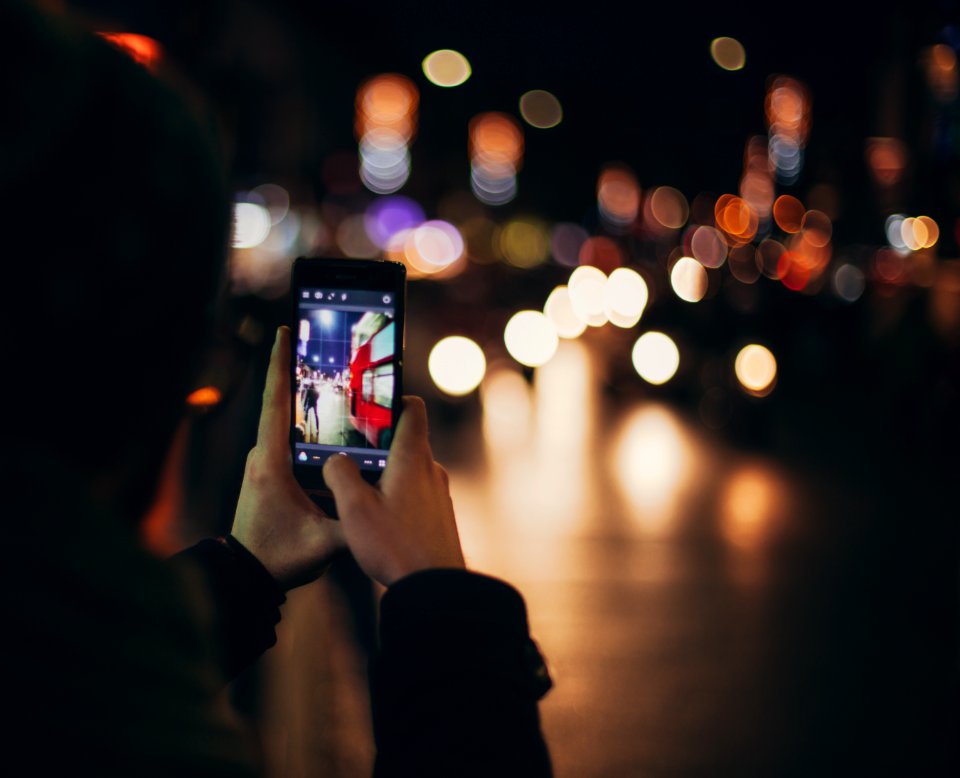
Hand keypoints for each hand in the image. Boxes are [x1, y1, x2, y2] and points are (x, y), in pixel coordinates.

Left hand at [231, 326, 342, 589]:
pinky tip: (325, 416)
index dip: (281, 366)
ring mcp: (262, 464)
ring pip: (284, 421)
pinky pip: (287, 438)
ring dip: (300, 395)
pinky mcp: (268, 473)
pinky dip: (303, 422)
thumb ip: (357, 523)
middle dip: (296, 369)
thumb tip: (389, 504)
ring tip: (322, 369)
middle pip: (281, 402)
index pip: (276, 403)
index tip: (283, 331)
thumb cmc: (278, 557)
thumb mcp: (324, 544)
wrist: (246, 576)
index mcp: (271, 463)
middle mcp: (262, 456)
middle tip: (313, 339)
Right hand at [322, 396, 464, 586]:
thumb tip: (335, 459)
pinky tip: (378, 516)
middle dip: (378, 442)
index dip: (394, 399)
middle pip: (406, 439)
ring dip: (385, 472)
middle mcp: (431, 469)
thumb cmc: (396, 545)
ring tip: (358, 490)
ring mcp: (439, 493)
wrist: (435, 587)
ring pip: (409, 469)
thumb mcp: (354, 509)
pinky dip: (397, 494)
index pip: (413, 408)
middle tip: (349, 452)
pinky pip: (416, 492)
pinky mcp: (439, 515)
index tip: (370, 405)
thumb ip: (340, 474)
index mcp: (413, 457)